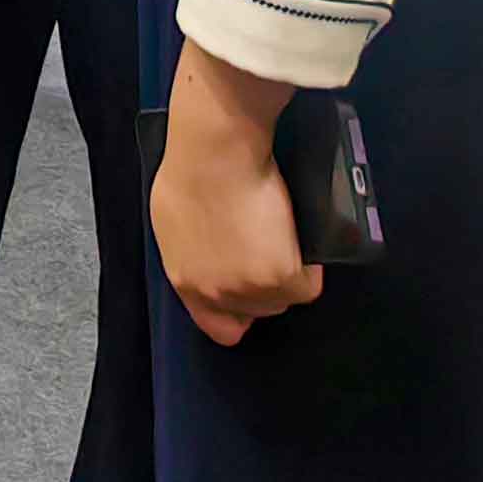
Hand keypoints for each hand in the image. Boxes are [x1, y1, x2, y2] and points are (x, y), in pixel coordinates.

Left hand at [150, 69, 320, 349]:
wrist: (217, 154)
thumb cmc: (191, 174)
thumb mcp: (173, 223)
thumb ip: (191, 254)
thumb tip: (211, 265)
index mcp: (185, 282)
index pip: (218, 327)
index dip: (237, 313)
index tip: (249, 291)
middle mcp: (217, 294)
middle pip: (257, 309)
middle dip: (263, 284)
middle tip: (265, 247)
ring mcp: (252, 289)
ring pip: (283, 298)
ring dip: (286, 273)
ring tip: (278, 235)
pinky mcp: (283, 278)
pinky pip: (308, 284)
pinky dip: (309, 265)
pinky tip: (295, 236)